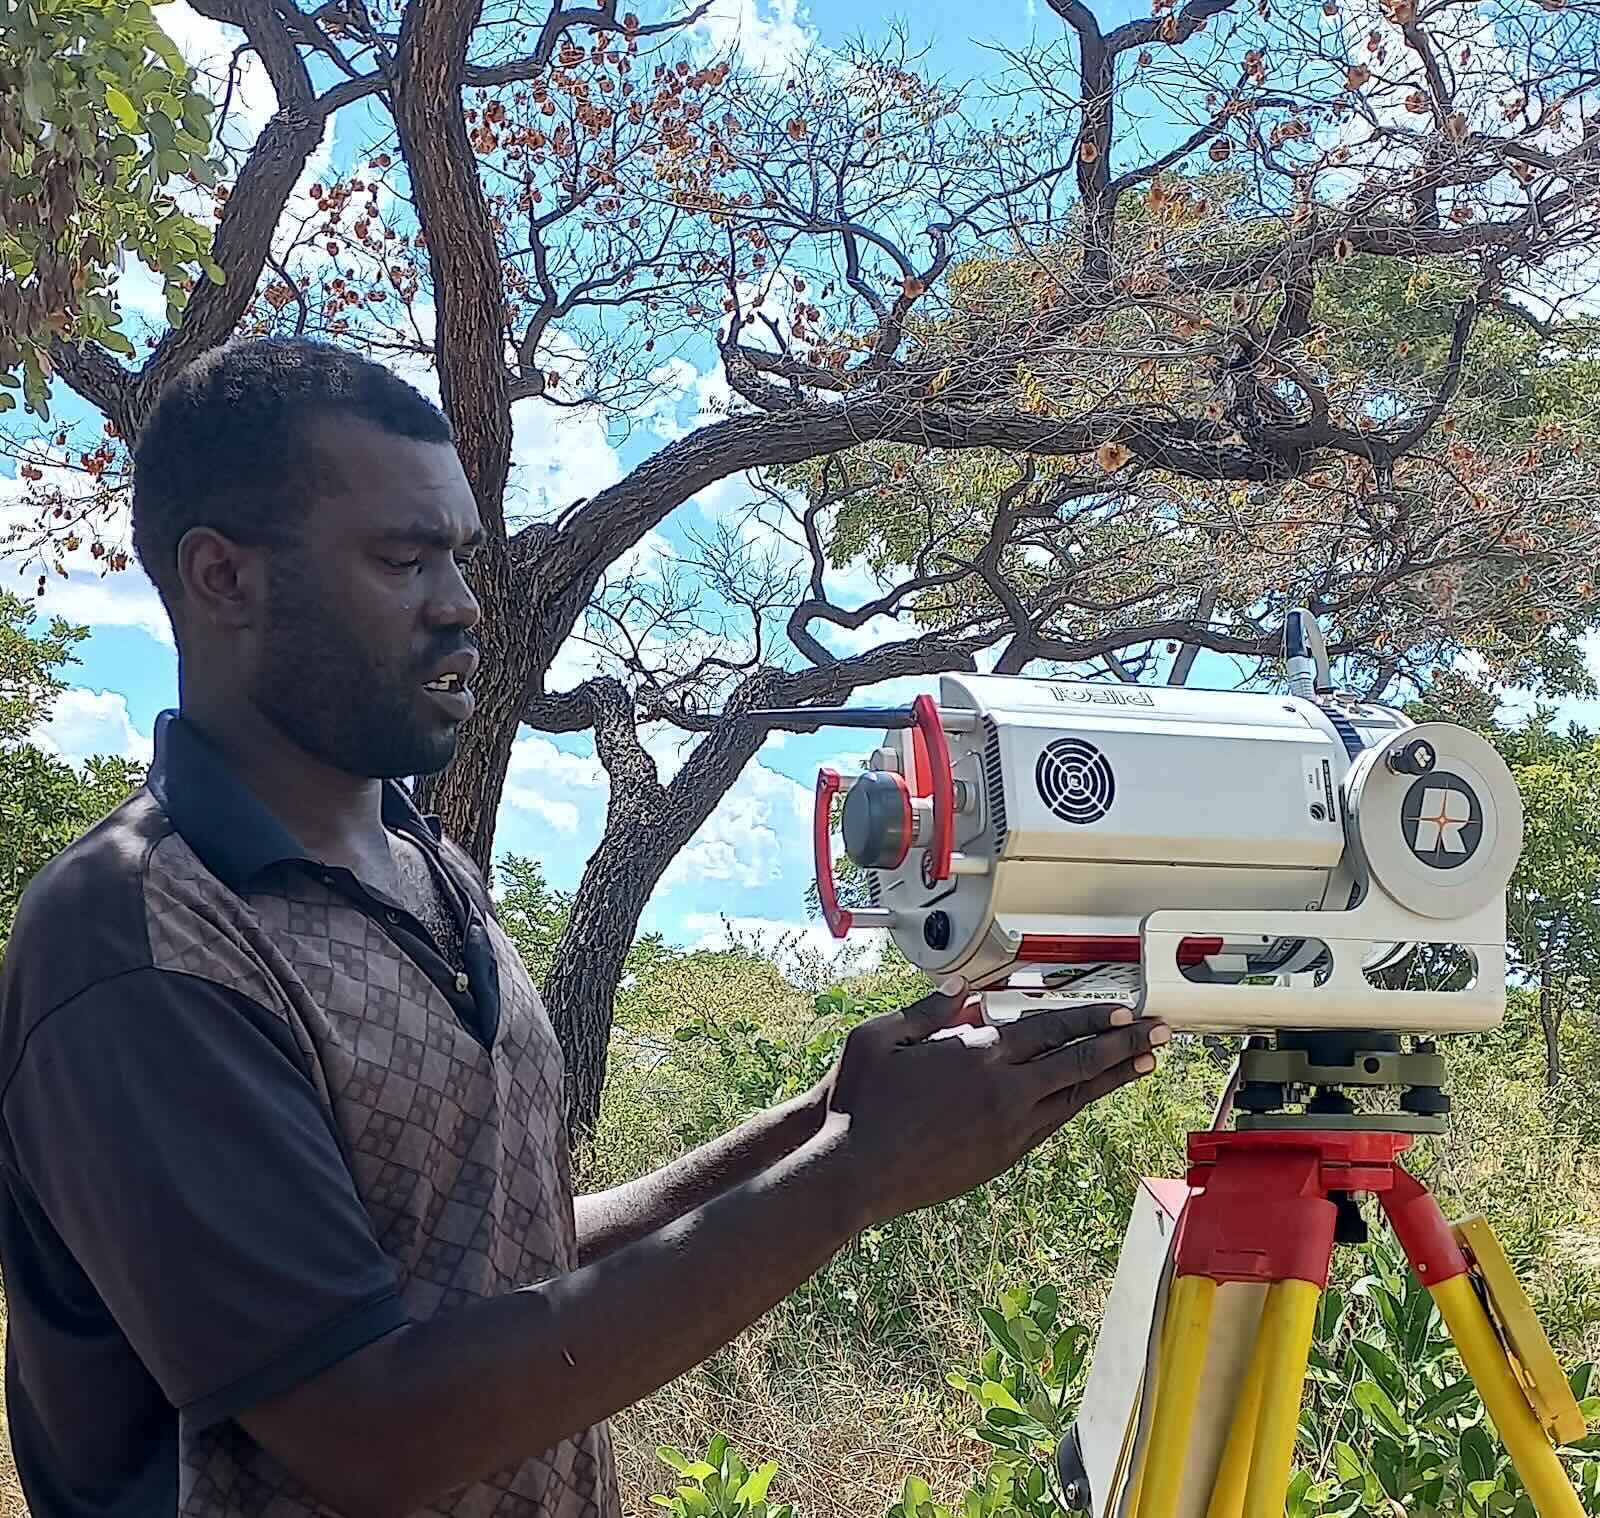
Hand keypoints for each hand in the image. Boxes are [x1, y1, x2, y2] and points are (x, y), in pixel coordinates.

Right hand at [821, 977, 1167, 1229]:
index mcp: (977, 1055)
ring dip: (1112, 1077)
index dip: (1092, 1018)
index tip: (1124, 1011)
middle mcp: (1003, 1092)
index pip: (1050, 1029)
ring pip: (1073, 1098)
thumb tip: (962, 991)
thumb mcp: (880, 1037)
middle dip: (1124, 1043)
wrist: (854, 1170)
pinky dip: (1077, 1106)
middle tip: (1159, 1032)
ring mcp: (1006, 1129)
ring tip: (1144, 1063)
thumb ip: (926, 1009)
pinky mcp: (999, 1158)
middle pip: (1077, 1062)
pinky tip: (1087, 1098)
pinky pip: (1050, 1125)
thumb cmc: (860, 1102)